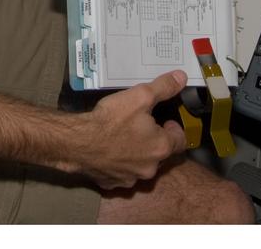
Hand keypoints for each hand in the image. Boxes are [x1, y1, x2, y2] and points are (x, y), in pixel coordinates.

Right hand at [75, 71, 189, 189]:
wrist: (78, 142)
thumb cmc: (111, 119)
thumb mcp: (140, 96)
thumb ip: (163, 87)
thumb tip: (182, 77)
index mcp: (161, 147)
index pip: (180, 141)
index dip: (174, 129)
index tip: (166, 122)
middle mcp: (150, 168)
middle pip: (159, 154)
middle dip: (153, 141)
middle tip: (141, 127)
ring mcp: (130, 179)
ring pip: (140, 166)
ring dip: (137, 155)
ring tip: (123, 138)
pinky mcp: (112, 184)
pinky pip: (120, 174)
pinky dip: (118, 165)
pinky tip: (108, 152)